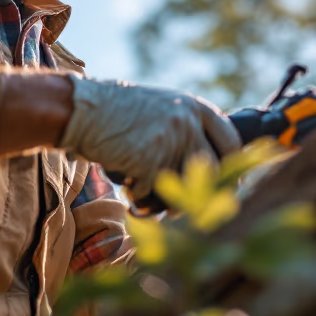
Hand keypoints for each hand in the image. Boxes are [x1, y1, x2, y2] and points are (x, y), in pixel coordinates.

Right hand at [59, 77, 241, 198]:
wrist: (82, 109)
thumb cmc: (118, 113)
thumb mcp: (161, 108)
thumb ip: (186, 129)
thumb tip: (209, 171)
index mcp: (195, 106)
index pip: (231, 141)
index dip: (233, 168)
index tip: (228, 187)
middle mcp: (189, 120)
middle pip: (212, 170)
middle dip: (200, 193)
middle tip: (185, 208)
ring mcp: (172, 139)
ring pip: (181, 185)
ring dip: (162, 197)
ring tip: (143, 190)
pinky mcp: (151, 159)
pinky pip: (152, 192)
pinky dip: (137, 193)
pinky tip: (125, 179)